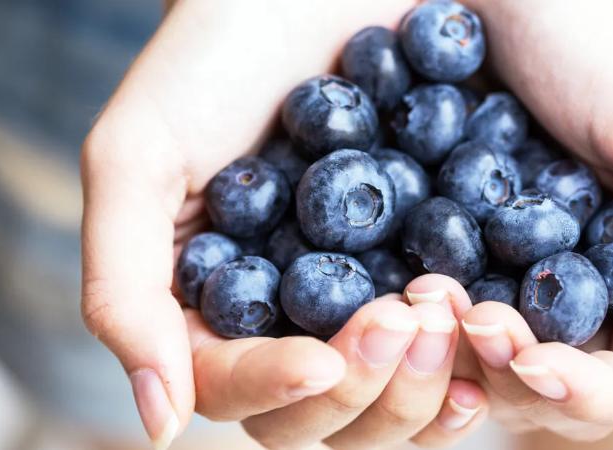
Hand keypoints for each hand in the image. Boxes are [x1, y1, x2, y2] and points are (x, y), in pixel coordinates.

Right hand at [81, 1, 485, 447]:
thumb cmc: (217, 57)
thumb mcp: (142, 156)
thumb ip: (124, 290)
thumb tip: (157, 422)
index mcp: (209, 304)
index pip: (233, 387)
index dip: (275, 386)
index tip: (320, 360)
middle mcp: (284, 319)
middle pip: (317, 416)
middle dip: (362, 386)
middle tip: (405, 317)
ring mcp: (357, 303)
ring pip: (386, 404)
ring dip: (420, 382)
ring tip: (446, 311)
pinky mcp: (422, 274)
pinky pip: (448, 354)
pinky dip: (471, 361)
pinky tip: (488, 330)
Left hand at [452, 0, 612, 440]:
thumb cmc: (588, 42)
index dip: (584, 389)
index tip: (531, 357)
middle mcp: (576, 286)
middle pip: (553, 389)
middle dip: (511, 370)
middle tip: (472, 316)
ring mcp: (510, 274)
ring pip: (489, 366)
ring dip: (459, 352)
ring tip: (429, 295)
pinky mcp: (455, 249)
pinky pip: (441, 316)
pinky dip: (426, 319)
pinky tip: (405, 290)